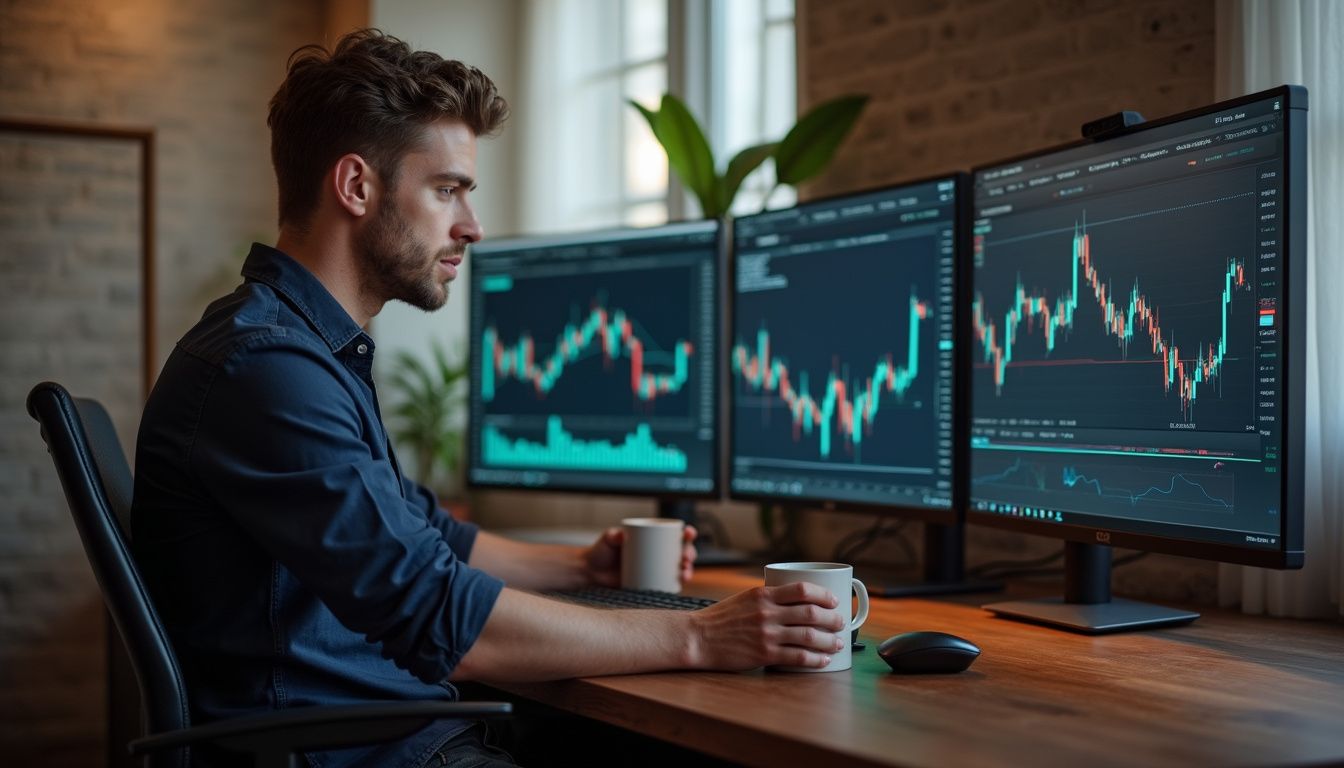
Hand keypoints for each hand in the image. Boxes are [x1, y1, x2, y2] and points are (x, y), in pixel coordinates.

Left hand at [584, 524, 697, 587]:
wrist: (591, 573)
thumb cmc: (600, 553)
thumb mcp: (607, 540)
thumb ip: (613, 536)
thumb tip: (621, 535)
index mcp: (651, 540)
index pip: (674, 534)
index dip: (686, 533)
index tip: (689, 533)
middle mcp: (657, 554)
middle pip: (681, 551)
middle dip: (690, 553)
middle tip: (685, 557)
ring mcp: (655, 570)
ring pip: (679, 568)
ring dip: (688, 570)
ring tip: (685, 572)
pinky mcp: (651, 585)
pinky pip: (669, 585)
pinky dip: (678, 585)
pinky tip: (681, 584)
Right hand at [686, 581, 845, 670]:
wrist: (698, 637)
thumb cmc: (720, 619)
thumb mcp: (745, 598)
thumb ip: (767, 599)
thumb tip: (793, 602)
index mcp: (763, 593)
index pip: (802, 589)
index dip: (823, 595)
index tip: (834, 600)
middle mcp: (767, 612)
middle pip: (810, 613)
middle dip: (832, 618)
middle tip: (841, 622)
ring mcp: (767, 634)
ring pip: (808, 636)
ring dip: (828, 640)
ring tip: (837, 642)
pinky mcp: (764, 654)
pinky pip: (797, 657)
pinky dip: (815, 658)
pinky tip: (823, 659)